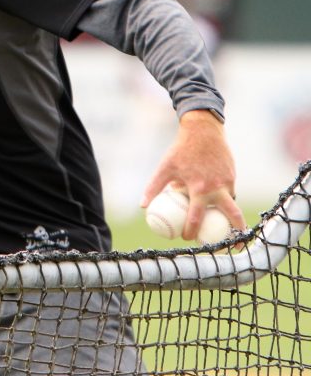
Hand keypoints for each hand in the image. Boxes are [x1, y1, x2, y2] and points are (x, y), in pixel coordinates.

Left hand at [141, 109, 245, 240]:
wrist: (203, 131)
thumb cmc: (181, 150)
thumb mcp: (165, 167)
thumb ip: (154, 187)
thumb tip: (143, 206)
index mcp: (199, 188)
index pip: (196, 218)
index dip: (191, 231)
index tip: (186, 238)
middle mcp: (217, 188)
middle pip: (231, 217)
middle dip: (229, 234)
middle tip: (219, 243)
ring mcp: (228, 182)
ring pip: (232, 205)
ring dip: (232, 219)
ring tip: (228, 232)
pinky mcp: (233, 176)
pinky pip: (230, 193)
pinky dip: (225, 200)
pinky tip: (220, 206)